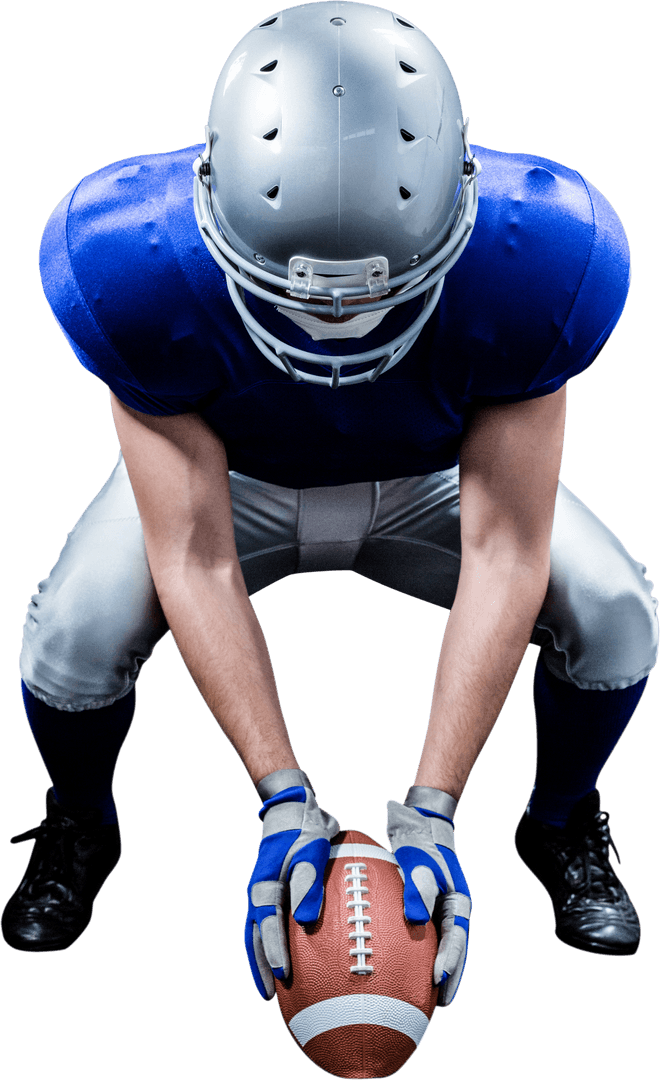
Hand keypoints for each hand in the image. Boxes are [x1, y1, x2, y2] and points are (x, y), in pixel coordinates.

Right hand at [245, 768, 340, 999]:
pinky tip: (288, 956)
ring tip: (274, 985)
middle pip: (255, 935)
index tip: (283, 972)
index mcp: (266, 883)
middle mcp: (259, 891)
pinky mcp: (271, 890)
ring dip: (263, 957)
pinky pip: (268, 922)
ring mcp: (262, 891)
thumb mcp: (313, 849)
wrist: (293, 806)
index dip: (274, 949)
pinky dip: (272, 942)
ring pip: (257, 932)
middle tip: (271, 994)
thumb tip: (308, 920)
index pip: (267, 922)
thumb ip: (309, 883)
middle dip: (262, 964)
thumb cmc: (306, 826)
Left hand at [386, 786, 470, 1006]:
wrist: (419, 822)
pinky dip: (411, 951)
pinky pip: (417, 934)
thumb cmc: (419, 840)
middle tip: (436, 1004)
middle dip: (445, 976)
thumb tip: (416, 920)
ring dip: (429, 968)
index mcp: (457, 902)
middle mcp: (449, 910)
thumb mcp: (420, 860)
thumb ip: (419, 888)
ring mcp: (436, 910)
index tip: (440, 982)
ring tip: (418, 995)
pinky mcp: (421, 908)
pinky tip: (394, 965)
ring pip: (435, 945)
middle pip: (451, 949)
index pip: (456, 938)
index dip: (451, 962)